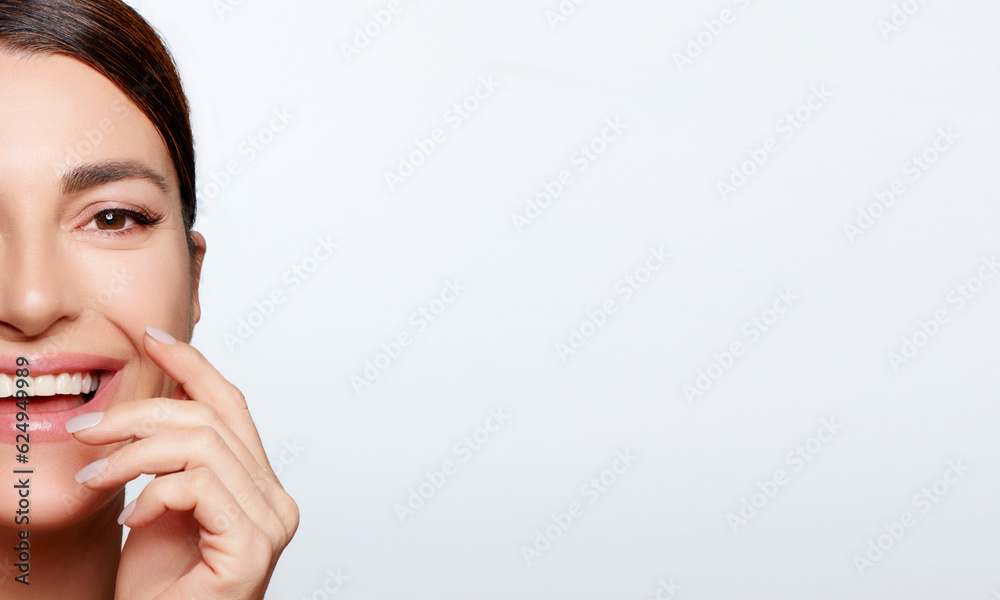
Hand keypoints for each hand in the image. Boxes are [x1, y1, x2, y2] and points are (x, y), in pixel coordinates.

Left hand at [70, 326, 298, 599]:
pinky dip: (153, 493)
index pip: (232, 405)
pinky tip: (133, 519)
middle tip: (87, 428)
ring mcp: (272, 523)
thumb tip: (158, 392)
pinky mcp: (253, 547)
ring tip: (96, 478)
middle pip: (211, 418)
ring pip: (202, 445)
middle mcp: (277, 499)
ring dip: (134, 454)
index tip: (152, 338)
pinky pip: (199, 485)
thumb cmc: (159, 587)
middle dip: (140, 413)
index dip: (193, 365)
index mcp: (261, 484)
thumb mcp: (159, 500)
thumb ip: (173, 455)